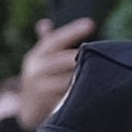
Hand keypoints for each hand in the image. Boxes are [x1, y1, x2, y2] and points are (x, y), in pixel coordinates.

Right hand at [1, 15, 96, 131]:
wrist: (27, 109)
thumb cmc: (41, 77)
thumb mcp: (40, 59)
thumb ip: (46, 41)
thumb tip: (45, 23)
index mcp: (36, 56)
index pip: (55, 39)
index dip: (73, 31)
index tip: (91, 23)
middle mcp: (36, 70)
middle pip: (63, 60)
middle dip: (82, 55)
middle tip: (103, 49)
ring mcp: (42, 89)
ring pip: (68, 80)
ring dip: (85, 75)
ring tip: (105, 68)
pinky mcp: (50, 105)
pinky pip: (69, 97)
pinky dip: (82, 93)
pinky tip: (97, 89)